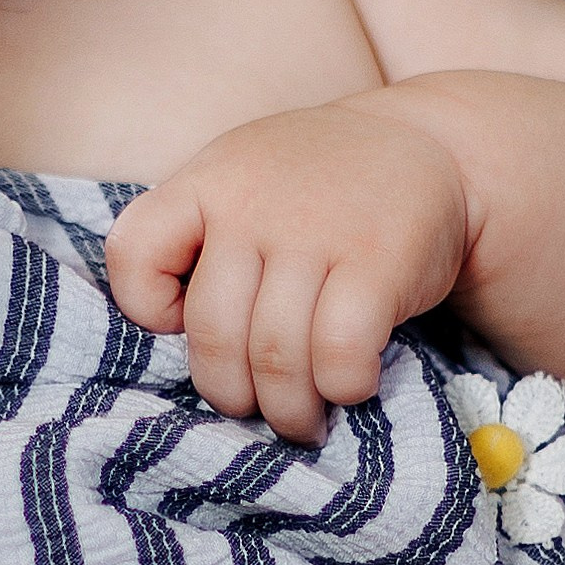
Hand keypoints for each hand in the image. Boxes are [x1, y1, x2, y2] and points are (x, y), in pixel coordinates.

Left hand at [104, 96, 473, 444]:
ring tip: (301, 419)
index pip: (133, 251)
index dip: (146, 306)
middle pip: (213, 332)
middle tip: (254, 408)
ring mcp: (316, 230)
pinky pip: (339, 352)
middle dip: (229, 393)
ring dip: (287, 408)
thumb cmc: (317, 187)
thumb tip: (173, 338)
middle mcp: (254, 201)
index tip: (184, 321)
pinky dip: (341, 386)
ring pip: (274, 354)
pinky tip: (350, 384)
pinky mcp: (378, 260)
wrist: (432, 144)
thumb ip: (198, 236)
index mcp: (209, 181)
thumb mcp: (243, 177)